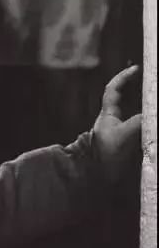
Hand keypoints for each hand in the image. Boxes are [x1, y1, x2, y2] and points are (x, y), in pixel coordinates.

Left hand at [93, 66, 141, 185]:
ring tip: (151, 102)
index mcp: (108, 114)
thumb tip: (152, 115)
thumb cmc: (104, 154)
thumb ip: (139, 123)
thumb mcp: (123, 135)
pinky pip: (139, 132)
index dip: (123, 78)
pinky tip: (151, 126)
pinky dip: (147, 127)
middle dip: (136, 91)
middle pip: (125, 101)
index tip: (135, 69)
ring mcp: (119, 134)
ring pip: (134, 116)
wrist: (95, 179)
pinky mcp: (126, 148)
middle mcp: (113, 122)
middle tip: (149, 84)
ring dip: (144, 110)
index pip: (112, 90)